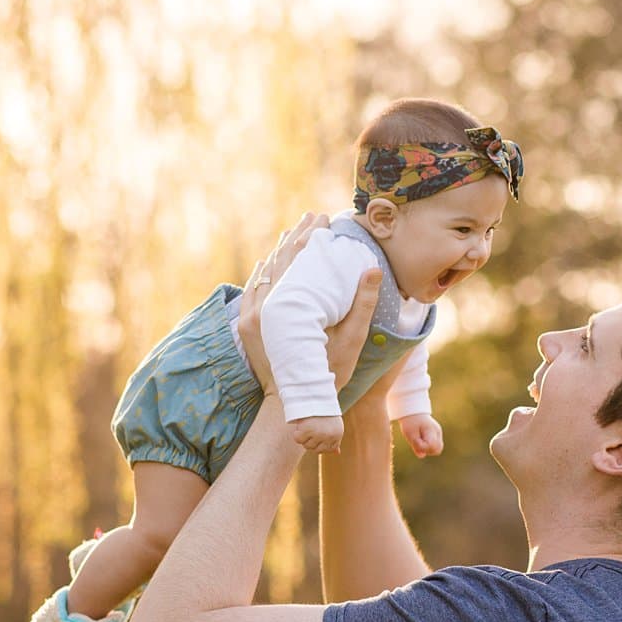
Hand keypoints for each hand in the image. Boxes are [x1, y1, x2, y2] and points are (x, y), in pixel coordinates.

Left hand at [237, 213, 380, 392]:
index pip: (297, 260)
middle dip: (296, 237)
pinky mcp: (248, 326)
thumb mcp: (352, 339)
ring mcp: (252, 317)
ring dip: (280, 251)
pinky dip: (263, 273)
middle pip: (279, 260)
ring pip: (265, 273)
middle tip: (311, 218)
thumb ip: (362, 304)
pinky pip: (253, 291)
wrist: (294, 402)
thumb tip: (373, 269)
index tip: (322, 220)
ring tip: (294, 233)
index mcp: (287, 306)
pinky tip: (269, 262)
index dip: (310, 237)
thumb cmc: (329, 373)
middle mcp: (264, 308)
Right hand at [291, 415, 344, 453]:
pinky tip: (300, 426)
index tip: (316, 435)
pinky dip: (297, 434)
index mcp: (337, 434)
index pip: (328, 450)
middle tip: (311, 428)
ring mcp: (318, 434)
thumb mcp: (334, 425)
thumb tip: (337, 453)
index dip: (320, 444)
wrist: (316, 395)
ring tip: (307, 425)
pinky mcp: (307, 430)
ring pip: (306, 445)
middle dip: (311, 441)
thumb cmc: (325, 410)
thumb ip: (335, 439)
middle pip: (315, 449)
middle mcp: (329, 436)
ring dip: (304, 437)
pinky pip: (298, 439)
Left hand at [398, 413, 443, 457]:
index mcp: (431, 430)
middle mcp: (438, 432)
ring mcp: (439, 433)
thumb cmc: (410, 422)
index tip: (415, 441)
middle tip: (418, 444)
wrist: (413, 412)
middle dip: (427, 450)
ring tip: (419, 443)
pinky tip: (422, 441)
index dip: (422, 447)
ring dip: (428, 450)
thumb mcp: (409, 434)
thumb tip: (422, 456)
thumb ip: (415, 446)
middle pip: (438, 449)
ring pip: (438, 449)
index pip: (431, 445)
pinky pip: (435, 446)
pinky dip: (428, 447)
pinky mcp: (437, 435)